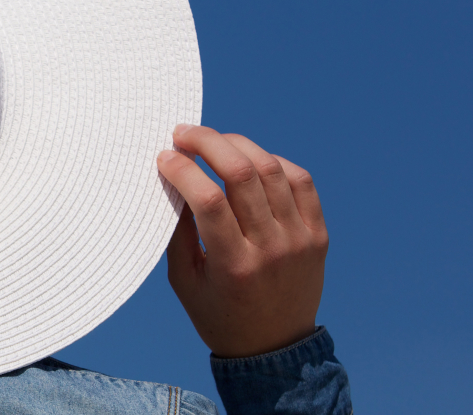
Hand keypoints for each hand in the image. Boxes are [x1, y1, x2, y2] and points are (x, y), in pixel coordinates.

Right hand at [155, 124, 328, 357]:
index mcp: (234, 265)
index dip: (182, 170)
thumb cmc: (219, 315)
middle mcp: (271, 248)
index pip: (208, 201)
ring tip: (215, 142)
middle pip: (242, 174)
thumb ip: (177, 233)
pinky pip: (300, 181)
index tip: (164, 157)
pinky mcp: (318, 234)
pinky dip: (273, 162)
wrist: (274, 348)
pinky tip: (252, 160)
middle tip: (184, 133)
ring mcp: (300, 238)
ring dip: (239, 145)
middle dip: (208, 143)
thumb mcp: (185, 282)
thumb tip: (171, 182)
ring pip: (272, 170)